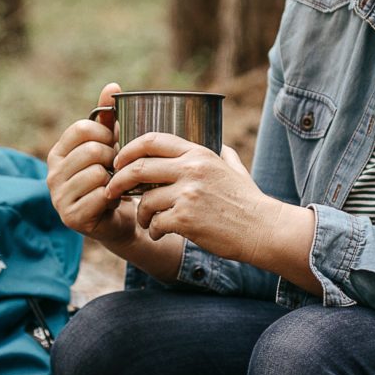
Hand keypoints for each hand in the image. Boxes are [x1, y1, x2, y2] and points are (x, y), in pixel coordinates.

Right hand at [46, 83, 144, 247]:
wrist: (118, 221)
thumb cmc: (112, 180)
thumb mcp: (109, 146)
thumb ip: (108, 118)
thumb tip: (113, 86)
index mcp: (58, 152)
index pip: (82, 128)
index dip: (106, 134)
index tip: (113, 146)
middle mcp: (52, 174)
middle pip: (91, 149)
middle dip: (113, 158)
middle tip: (118, 170)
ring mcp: (59, 197)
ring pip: (97, 172)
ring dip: (115, 179)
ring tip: (115, 185)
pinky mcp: (72, 217)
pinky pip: (100, 195)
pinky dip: (114, 197)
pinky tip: (113, 201)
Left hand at [112, 134, 302, 266]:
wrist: (262, 229)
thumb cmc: (249, 202)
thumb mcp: (235, 170)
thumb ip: (223, 156)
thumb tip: (220, 147)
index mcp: (199, 153)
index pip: (153, 140)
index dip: (129, 149)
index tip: (119, 161)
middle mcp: (191, 169)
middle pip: (139, 168)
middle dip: (119, 181)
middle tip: (112, 191)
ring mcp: (188, 194)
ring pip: (145, 201)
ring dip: (140, 214)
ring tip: (147, 222)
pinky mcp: (186, 219)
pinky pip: (155, 223)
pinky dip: (153, 231)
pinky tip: (159, 234)